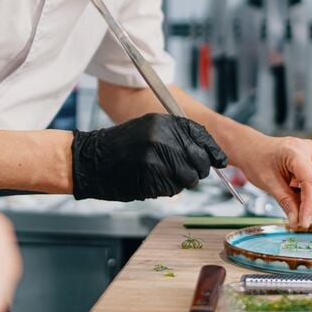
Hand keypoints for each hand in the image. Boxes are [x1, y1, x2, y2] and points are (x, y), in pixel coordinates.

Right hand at [71, 114, 227, 201]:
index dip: (213, 151)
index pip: (201, 136)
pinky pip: (172, 189)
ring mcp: (158, 159)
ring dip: (180, 181)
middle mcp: (164, 138)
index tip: (220, 160)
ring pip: (188, 178)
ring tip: (159, 174)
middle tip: (183, 171)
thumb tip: (208, 153)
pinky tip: (150, 180)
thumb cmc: (120, 146)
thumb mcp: (149, 129)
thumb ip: (177, 137)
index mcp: (164, 122)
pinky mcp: (153, 179)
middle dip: (197, 170)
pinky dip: (166, 189)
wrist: (92, 160)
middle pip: (200, 160)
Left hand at [227, 128, 311, 227]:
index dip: (310, 205)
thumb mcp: (268, 183)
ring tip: (301, 205)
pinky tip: (300, 195)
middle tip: (306, 216)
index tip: (304, 221)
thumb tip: (297, 221)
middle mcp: (309, 149)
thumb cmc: (256, 159)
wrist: (251, 148)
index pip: (311, 181)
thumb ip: (285, 202)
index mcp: (294, 151)